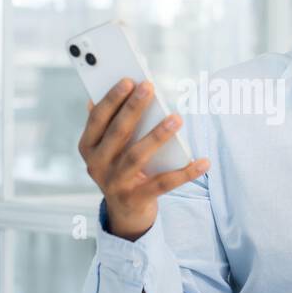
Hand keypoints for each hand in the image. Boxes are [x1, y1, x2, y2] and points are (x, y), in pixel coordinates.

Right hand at [78, 78, 209, 241]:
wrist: (125, 213)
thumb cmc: (120, 167)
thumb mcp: (110, 147)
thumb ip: (111, 123)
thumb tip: (116, 90)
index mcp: (88, 147)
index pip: (97, 118)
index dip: (111, 99)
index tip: (128, 79)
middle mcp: (96, 166)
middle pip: (117, 133)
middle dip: (133, 108)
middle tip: (150, 87)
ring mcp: (115, 184)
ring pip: (137, 156)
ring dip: (157, 136)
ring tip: (176, 118)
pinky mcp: (136, 199)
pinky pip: (163, 184)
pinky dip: (185, 173)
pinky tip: (203, 161)